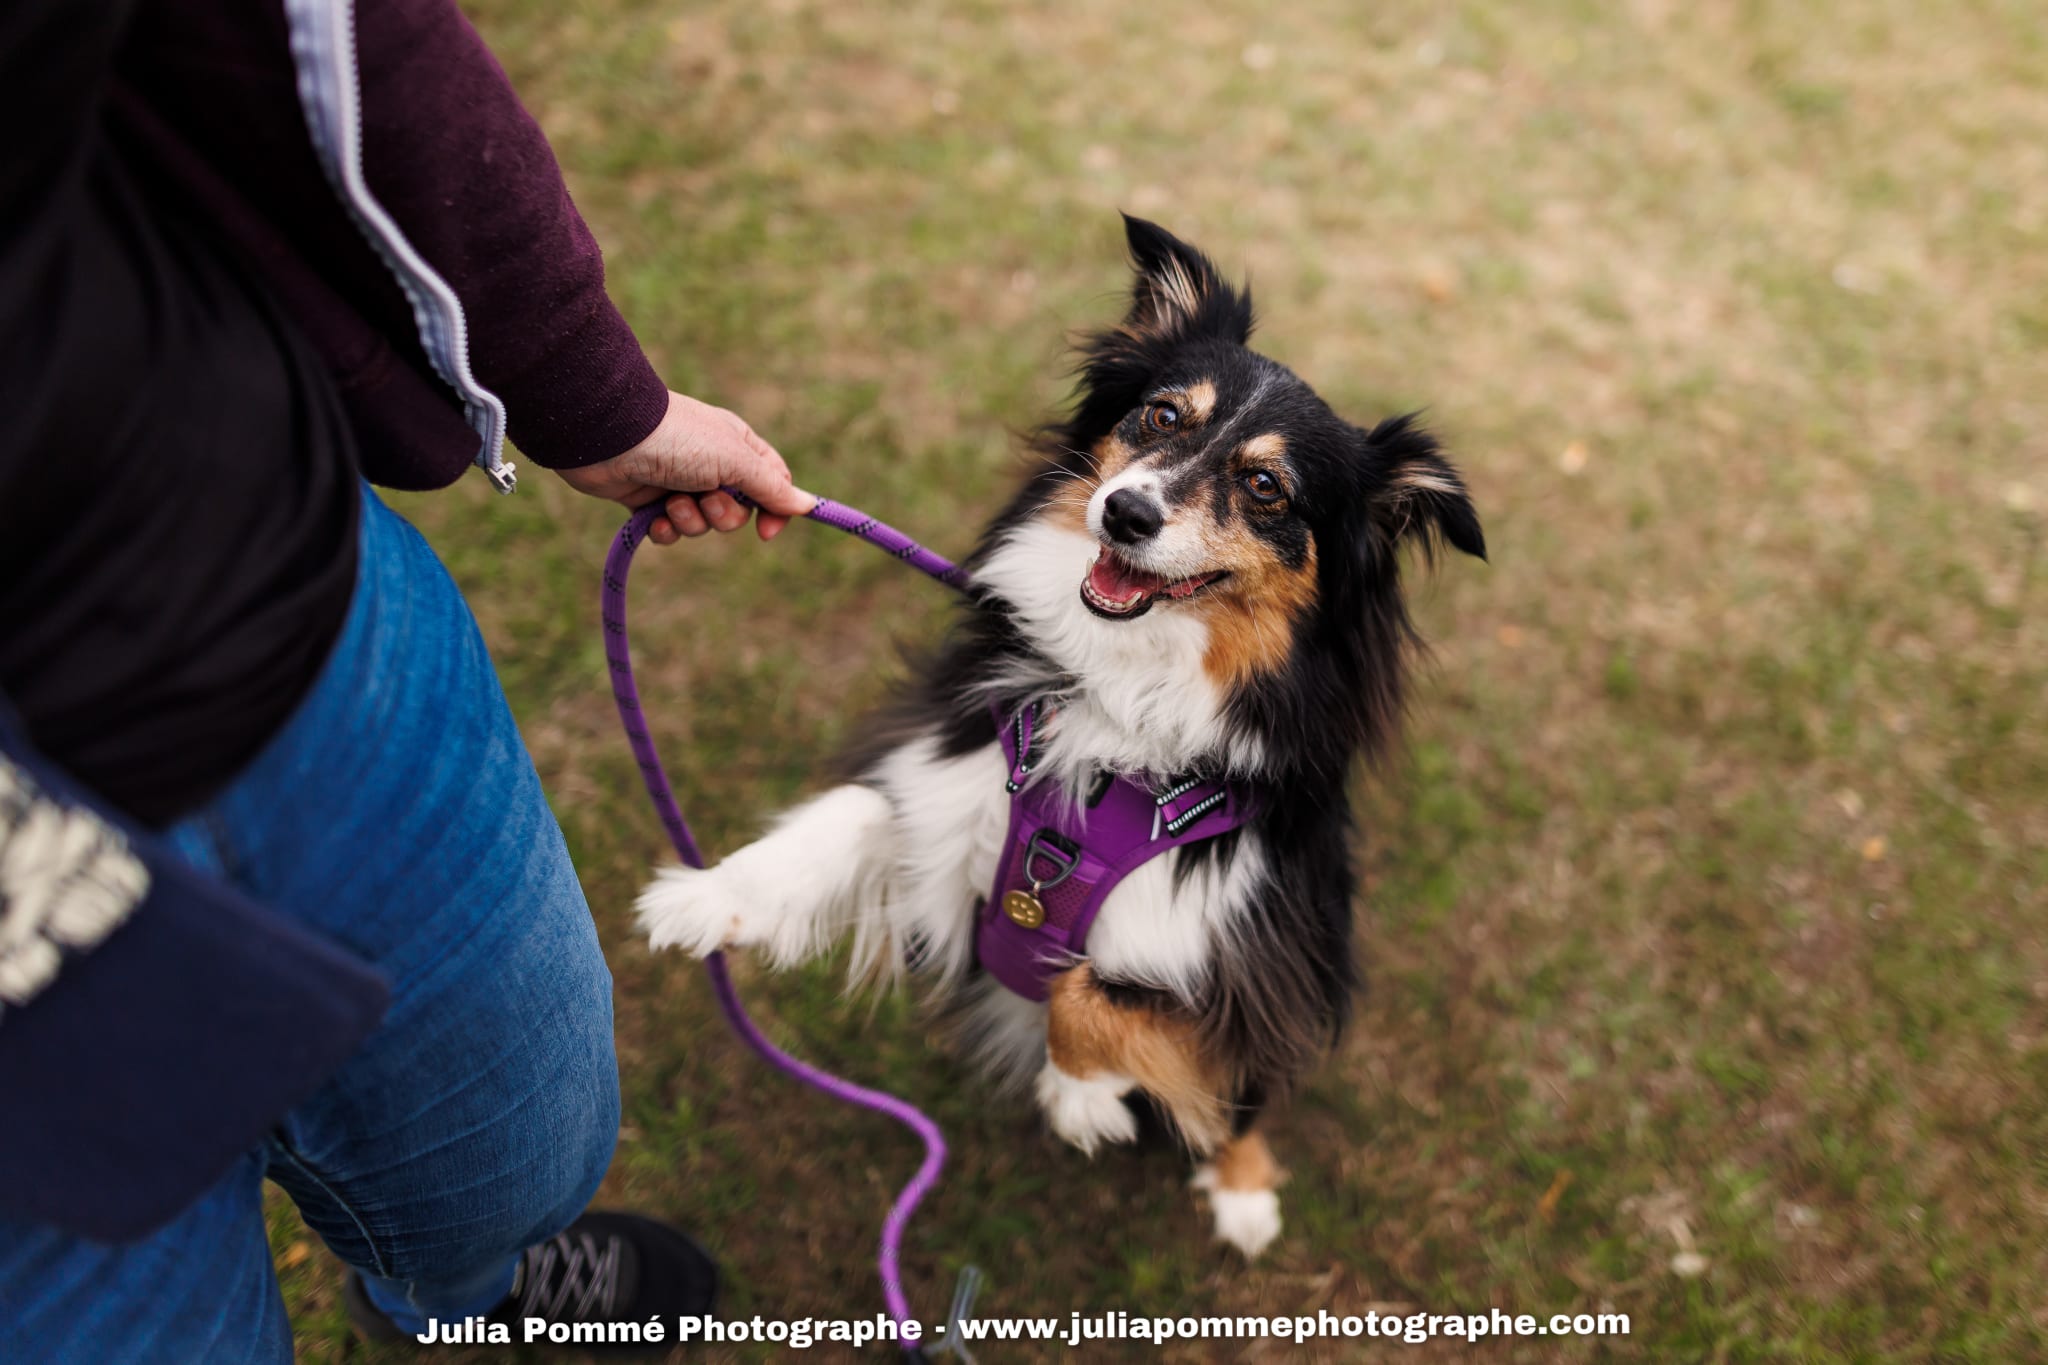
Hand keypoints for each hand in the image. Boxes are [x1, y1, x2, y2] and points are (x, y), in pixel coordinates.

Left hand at [556, 390, 815, 543]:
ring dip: (689, 521)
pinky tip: (652, 518)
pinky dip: (664, 530)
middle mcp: (711, 464)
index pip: (772, 484)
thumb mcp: (735, 460)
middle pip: (738, 511)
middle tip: (705, 499)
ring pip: (702, 524)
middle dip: (722, 515)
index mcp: (737, 447)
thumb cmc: (679, 439)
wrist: (610, 436)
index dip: (773, 510)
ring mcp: (679, 483)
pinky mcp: (648, 501)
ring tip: (670, 501)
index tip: (766, 532)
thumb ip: (771, 487)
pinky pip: (670, 531)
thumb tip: (807, 505)